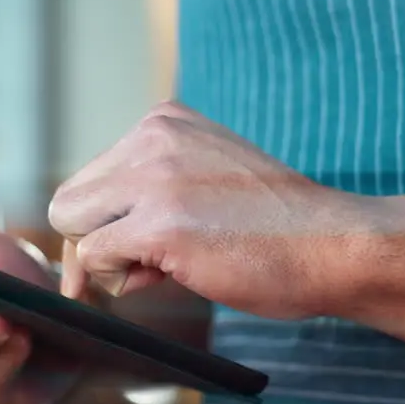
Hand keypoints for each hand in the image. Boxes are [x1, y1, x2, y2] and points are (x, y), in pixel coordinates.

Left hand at [48, 101, 362, 319]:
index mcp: (164, 122)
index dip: (110, 222)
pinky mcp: (160, 224)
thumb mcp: (206, 179)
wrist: (335, 245)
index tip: (146, 247)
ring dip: (109, 262)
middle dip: (97, 242)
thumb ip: (153, 188)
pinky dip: (120, 281)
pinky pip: (94, 258)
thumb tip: (83, 243)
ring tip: (168, 267)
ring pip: (71, 226)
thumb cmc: (278, 229)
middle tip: (149, 265)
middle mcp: (153, 138)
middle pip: (69, 201)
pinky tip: (173, 276)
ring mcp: (155, 178)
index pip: (92, 177)